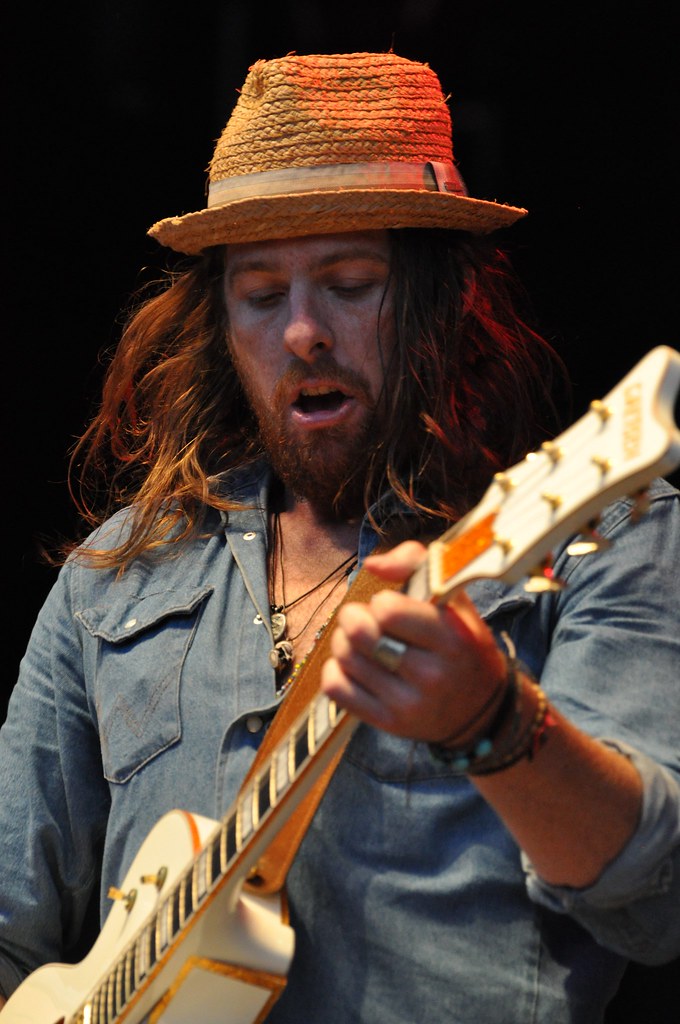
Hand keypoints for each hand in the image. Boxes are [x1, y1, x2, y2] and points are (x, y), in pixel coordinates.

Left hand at [320, 541, 506, 744]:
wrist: (480, 710)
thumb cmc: (461, 644)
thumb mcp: (454, 599)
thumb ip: (416, 563)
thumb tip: (371, 565)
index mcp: (453, 639)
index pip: (388, 611)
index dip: (381, 602)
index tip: (391, 606)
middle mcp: (432, 676)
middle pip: (359, 634)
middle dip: (353, 617)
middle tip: (364, 619)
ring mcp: (409, 704)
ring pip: (344, 658)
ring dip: (343, 641)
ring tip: (360, 641)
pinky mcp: (388, 723)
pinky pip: (335, 688)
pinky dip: (335, 670)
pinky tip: (354, 666)